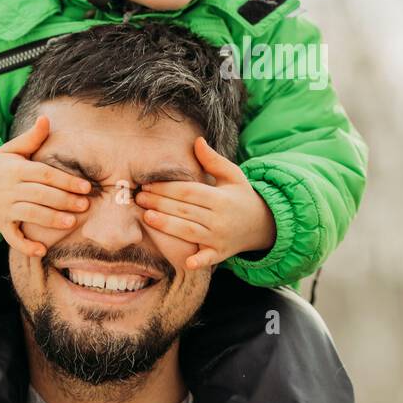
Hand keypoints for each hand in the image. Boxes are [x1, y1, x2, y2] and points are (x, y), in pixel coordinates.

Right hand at [0, 115, 90, 257]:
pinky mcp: (1, 224)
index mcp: (17, 169)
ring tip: (71, 223)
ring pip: (29, 214)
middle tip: (85, 206)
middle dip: (63, 200)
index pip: (44, 174)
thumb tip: (46, 119)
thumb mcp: (11, 150)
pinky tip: (42, 251)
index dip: (65, 180)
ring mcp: (4, 208)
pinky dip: (25, 246)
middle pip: (40, 194)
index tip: (86, 187)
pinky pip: (12, 237)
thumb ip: (31, 138)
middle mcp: (10, 189)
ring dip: (50, 219)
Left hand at [134, 136, 275, 269]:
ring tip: (146, 217)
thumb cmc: (241, 196)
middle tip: (139, 198)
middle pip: (185, 210)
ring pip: (189, 231)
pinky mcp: (221, 253)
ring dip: (167, 225)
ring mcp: (220, 238)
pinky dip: (199, 261)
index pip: (189, 191)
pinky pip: (208, 258)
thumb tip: (197, 140)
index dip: (167, 188)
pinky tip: (186, 262)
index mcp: (221, 198)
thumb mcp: (232, 175)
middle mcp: (220, 218)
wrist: (263, 224)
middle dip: (160, 203)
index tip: (148, 184)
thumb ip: (213, 160)